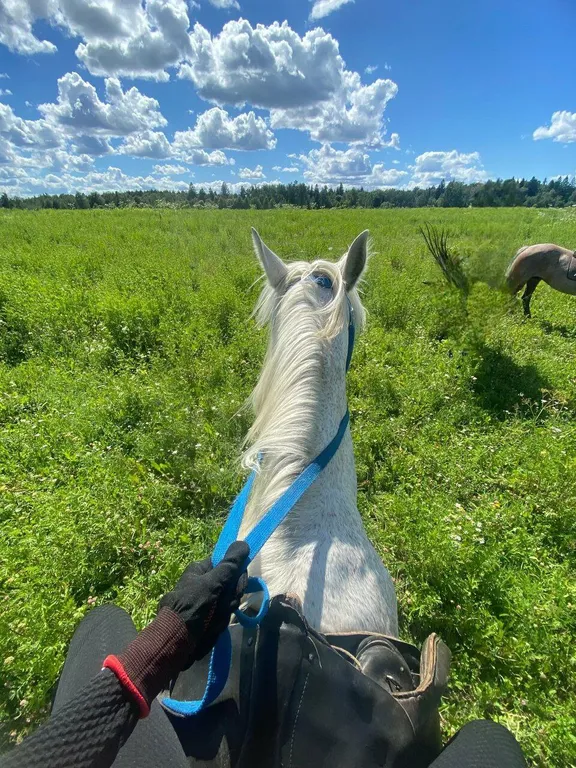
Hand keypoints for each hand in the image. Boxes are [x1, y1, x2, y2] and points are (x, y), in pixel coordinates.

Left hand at [159, 541, 248, 659]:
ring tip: (214, 618)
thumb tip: (244, 543)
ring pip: (229, 601)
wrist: (178, 639)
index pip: (227, 564)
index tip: (237, 583)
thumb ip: (230, 564)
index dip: (235, 574)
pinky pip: (223, 615)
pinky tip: (213, 626)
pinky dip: (220, 622)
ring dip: (225, 611)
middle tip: (223, 604)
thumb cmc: (193, 605)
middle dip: (230, 596)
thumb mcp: (213, 582)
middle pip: (231, 584)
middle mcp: (204, 583)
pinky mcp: (209, 616)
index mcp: (200, 569)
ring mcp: (207, 601)